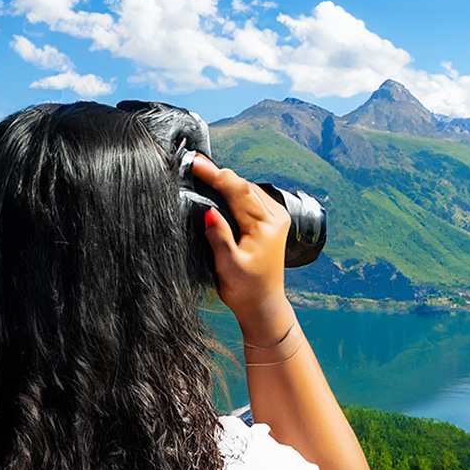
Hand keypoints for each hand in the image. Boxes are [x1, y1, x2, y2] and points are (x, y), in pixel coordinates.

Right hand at [189, 153, 294, 344]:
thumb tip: (209, 210)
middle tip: (196, 163)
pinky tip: (220, 188)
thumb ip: (219, 236)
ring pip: (247, 190)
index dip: (216, 175)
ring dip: (227, 181)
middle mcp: (274, 217)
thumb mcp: (229, 265)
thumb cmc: (246, 290)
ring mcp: (274, 219)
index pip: (239, 191)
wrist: (263, 306)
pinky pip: (250, 199)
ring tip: (204, 171)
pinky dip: (234, 191)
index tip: (197, 164)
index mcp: (266, 225)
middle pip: (244, 186)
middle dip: (219, 174)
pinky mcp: (269, 223)